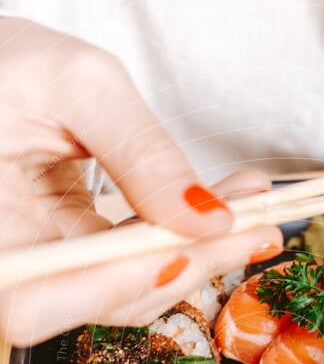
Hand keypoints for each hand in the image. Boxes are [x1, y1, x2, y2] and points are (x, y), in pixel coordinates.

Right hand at [0, 18, 281, 345]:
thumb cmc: (4, 62)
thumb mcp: (75, 86)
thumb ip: (141, 152)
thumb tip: (207, 219)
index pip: (40, 301)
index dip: (117, 286)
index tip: (188, 249)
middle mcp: (11, 267)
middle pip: (99, 300)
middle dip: (187, 262)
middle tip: (257, 225)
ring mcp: (42, 268)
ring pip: (126, 290)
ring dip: (196, 253)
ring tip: (250, 205)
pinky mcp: (69, 256)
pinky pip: (127, 266)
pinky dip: (177, 240)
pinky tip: (219, 209)